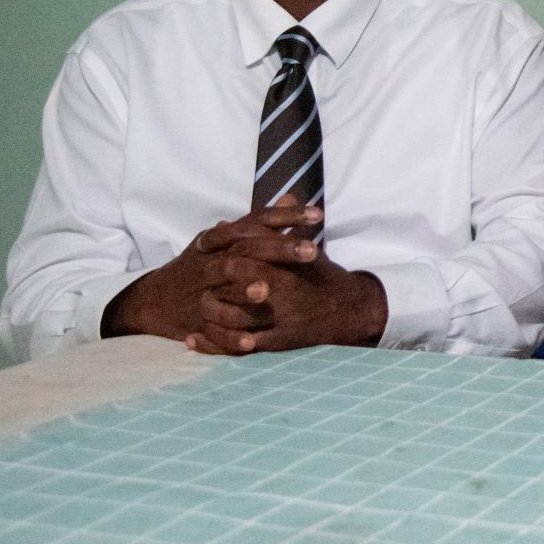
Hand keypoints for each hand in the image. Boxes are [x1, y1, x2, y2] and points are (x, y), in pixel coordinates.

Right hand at [101, 200, 319, 341]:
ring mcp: (203, 290)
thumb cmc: (203, 263)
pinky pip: (214, 331)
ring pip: (224, 289)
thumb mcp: (229, 238)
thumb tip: (292, 195)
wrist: (157, 298)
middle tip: (313, 251)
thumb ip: (263, 222)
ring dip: (245, 291)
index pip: (257, 221)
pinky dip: (231, 337)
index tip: (318, 214)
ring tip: (269, 292)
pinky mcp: (197, 320)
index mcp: (224, 239)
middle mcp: (213, 260)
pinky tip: (253, 342)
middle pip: (247, 251)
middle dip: (280, 250)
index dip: (287, 216)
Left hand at [185, 198, 386, 354]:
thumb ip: (283, 227)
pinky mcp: (278, 341)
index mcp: (286, 260)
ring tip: (196, 309)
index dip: (218, 242)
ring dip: (208, 310)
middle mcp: (282, 285)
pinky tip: (191, 340)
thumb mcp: (307, 248)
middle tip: (200, 276)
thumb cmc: (322, 278)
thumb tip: (274, 199)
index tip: (200, 244)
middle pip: (232, 273)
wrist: (351, 311)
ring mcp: (279, 315)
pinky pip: (237, 344)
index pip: (244, 245)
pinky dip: (212, 344)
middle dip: (211, 275)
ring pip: (230, 312)